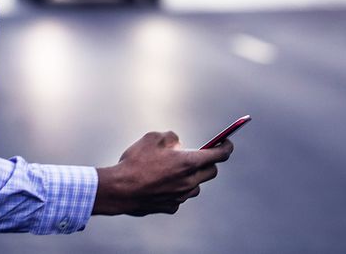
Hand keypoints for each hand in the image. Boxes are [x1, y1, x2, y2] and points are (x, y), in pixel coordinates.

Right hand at [92, 131, 233, 216]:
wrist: (119, 190)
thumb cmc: (135, 162)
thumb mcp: (151, 138)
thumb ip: (170, 137)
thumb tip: (177, 144)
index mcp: (188, 162)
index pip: (218, 155)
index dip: (226, 147)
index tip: (226, 143)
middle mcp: (189, 181)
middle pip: (211, 172)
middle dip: (208, 163)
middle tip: (198, 156)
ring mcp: (181, 196)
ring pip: (196, 186)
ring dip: (192, 177)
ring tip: (174, 170)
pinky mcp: (171, 207)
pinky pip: (181, 197)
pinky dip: (177, 189)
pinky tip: (161, 184)